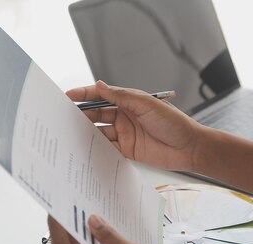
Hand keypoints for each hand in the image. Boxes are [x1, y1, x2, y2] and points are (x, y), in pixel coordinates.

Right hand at [67, 80, 206, 171]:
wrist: (189, 146)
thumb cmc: (173, 122)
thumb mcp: (146, 104)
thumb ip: (121, 96)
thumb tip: (99, 85)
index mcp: (128, 101)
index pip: (101, 96)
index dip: (84, 95)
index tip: (68, 96)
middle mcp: (124, 116)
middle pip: (97, 114)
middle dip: (81, 115)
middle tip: (64, 117)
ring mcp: (125, 134)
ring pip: (99, 132)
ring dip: (86, 133)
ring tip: (70, 134)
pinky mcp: (127, 150)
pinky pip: (108, 149)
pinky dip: (97, 149)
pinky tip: (86, 150)